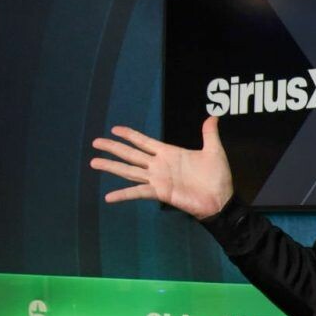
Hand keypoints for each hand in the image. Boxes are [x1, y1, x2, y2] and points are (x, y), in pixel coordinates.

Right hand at [90, 117, 233, 219]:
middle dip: (113, 148)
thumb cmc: (217, 177)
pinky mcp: (160, 192)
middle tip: (95, 142)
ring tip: (94, 162)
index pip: (144, 141)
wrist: (221, 199)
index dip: (130, 135)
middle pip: (131, 154)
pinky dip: (123, 194)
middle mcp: (159, 165)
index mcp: (169, 153)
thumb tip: (213, 116)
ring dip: (111, 167)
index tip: (115, 128)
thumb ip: (209, 134)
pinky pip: (138, 192)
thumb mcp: (214, 151)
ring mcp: (157, 179)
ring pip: (129, 170)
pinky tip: (108, 197)